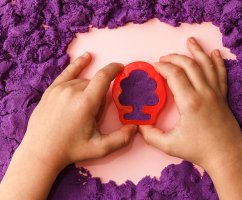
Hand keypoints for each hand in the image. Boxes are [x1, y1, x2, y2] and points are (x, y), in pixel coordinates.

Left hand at [22, 52, 136, 169]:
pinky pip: (67, 73)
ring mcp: (59, 89)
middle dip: (100, 94)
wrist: (41, 152)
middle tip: (94, 114)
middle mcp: (72, 91)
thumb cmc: (71, 150)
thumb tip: (135, 127)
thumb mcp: (99, 148)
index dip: (114, 69)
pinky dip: (78, 65)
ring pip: (83, 81)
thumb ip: (121, 139)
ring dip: (88, 90)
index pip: (103, 77)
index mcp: (85, 103)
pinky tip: (87, 57)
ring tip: (83, 109)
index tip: (122, 68)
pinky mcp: (51, 90)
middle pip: (94, 84)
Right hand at [139, 38, 241, 169]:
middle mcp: (204, 93)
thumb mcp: (170, 146)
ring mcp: (216, 93)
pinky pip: (221, 74)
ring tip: (190, 41)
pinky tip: (214, 53)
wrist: (226, 156)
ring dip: (197, 51)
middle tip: (163, 58)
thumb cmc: (199, 151)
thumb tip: (139, 126)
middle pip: (189, 65)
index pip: (174, 74)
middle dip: (174, 57)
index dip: (162, 67)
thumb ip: (151, 136)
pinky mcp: (223, 97)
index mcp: (190, 102)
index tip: (153, 67)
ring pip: (207, 65)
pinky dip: (217, 62)